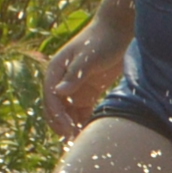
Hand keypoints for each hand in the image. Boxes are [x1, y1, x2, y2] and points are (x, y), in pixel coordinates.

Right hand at [40, 18, 128, 137]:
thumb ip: (75, 74)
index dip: (57, 115)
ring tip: (80, 141)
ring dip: (71, 126)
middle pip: (55, 108)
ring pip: (67, 112)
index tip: (67, 130)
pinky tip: (90, 132)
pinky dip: (83, 122)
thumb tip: (58, 92)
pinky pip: (81, 112)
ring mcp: (74, 87)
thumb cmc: (102, 40)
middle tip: (72, 140)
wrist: (119, 31)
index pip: (51, 97)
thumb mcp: (89, 57)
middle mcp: (62, 80)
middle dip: (61, 124)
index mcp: (56, 70)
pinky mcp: (88, 92)